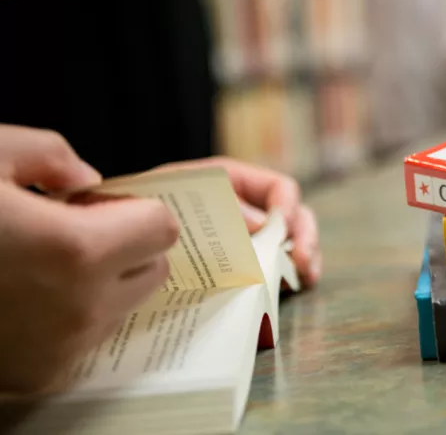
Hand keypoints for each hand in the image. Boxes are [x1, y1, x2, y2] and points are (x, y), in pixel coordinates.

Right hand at [0, 125, 178, 393]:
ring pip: (120, 307)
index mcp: (75, 250)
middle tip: (66, 229)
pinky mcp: (35, 375)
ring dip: (97, 282)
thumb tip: (87, 179)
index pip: (162, 228)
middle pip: (150, 271)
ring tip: (32, 262)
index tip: (97, 204)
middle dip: (123, 245)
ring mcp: (57, 350)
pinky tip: (17, 293)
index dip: (131, 207)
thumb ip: (50, 154)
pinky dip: (66, 315)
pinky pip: (82, 338)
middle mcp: (78, 310)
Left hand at [155, 157, 321, 288]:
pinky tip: (292, 288)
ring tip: (305, 277)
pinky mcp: (244, 267)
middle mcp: (248, 209)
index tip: (282, 229)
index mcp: (234, 182)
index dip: (287, 206)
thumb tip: (262, 224)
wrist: (113, 238)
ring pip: (292, 244)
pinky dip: (290, 278)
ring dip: (305, 258)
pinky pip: (276, 270)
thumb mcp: (172, 193)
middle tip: (302, 261)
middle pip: (296, 217)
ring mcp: (249, 239)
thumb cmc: (139, 206)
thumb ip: (218, 202)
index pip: (278, 188)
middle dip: (305, 237)